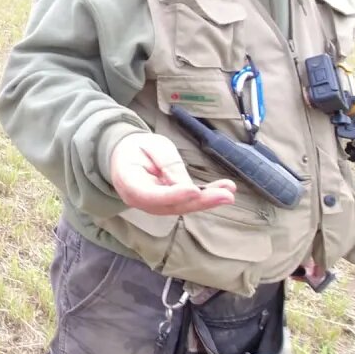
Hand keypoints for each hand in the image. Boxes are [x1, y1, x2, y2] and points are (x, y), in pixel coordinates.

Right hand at [110, 131, 235, 214]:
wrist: (125, 155)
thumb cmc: (138, 147)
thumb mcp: (153, 146)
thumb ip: (168, 165)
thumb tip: (188, 187)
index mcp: (128, 182)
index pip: (150, 195)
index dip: (173, 195)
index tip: (194, 190)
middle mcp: (140, 200)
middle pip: (171, 206)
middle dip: (200, 201)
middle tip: (225, 195)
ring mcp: (153, 205)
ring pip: (181, 207)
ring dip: (207, 201)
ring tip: (229, 191)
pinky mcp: (166, 204)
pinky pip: (185, 203)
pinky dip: (204, 198)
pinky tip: (223, 191)